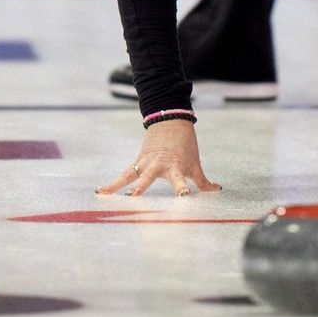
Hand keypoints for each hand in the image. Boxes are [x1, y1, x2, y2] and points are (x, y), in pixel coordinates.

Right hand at [95, 119, 220, 196]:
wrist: (171, 121)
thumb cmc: (186, 146)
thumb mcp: (195, 163)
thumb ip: (203, 180)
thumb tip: (217, 189)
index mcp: (176, 168)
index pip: (181, 180)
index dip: (182, 187)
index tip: (184, 194)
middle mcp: (159, 166)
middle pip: (148, 177)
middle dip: (141, 186)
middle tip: (133, 195)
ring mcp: (146, 163)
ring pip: (130, 175)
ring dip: (118, 184)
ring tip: (105, 193)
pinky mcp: (138, 161)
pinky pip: (124, 174)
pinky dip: (112, 183)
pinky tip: (100, 191)